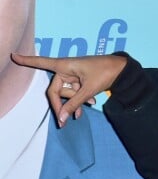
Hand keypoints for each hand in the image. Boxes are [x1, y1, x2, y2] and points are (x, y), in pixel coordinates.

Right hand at [11, 53, 127, 125]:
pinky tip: (88, 106)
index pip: (42, 63)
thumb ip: (74, 103)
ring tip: (89, 105)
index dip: (28, 61)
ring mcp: (73, 75)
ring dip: (75, 102)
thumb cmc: (105, 73)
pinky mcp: (79, 80)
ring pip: (66, 93)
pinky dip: (79, 100)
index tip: (13, 55)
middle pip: (55, 90)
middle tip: (64, 122)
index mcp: (65, 65)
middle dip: (62, 104)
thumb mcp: (89, 89)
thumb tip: (61, 118)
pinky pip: (73, 93)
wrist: (122, 70)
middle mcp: (66, 69)